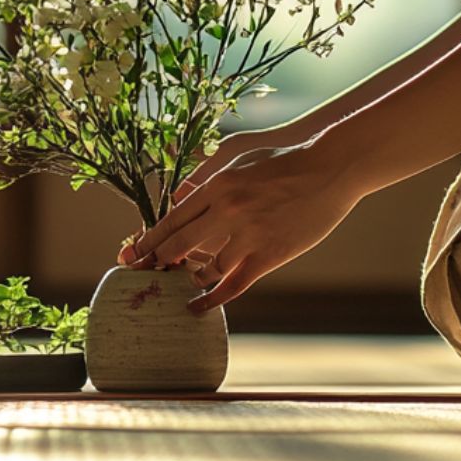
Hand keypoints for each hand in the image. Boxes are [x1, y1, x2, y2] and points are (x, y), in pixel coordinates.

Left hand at [119, 135, 361, 312]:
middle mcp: (228, 210)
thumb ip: (205, 174)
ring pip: (207, 268)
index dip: (149, 239)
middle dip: (156, 260)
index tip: (131, 253)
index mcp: (218, 185)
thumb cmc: (283, 157)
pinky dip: (213, 298)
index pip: (173, 219)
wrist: (329, 168)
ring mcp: (250, 235)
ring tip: (184, 279)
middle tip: (139, 272)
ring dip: (191, 276)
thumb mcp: (238, 155)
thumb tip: (178, 195)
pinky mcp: (270, 254)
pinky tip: (197, 305)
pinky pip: (235, 284)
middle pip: (180, 245)